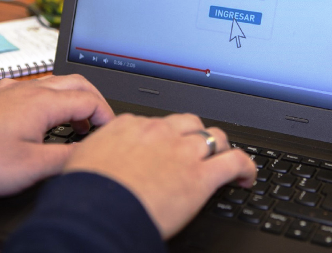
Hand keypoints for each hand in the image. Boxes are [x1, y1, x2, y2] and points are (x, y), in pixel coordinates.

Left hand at [0, 75, 113, 195]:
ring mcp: (14, 91)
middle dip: (95, 101)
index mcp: (44, 103)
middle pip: (77, 83)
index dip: (106, 116)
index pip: (90, 100)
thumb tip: (91, 154)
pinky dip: (49, 96)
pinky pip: (33, 86)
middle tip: (100, 123)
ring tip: (76, 121)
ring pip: (56, 82)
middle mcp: (31, 90)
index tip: (110, 133)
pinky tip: (40, 110)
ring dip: (73, 98)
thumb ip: (65, 158)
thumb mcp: (29, 167)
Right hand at [63, 113, 256, 238]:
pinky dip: (245, 166)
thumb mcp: (86, 160)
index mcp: (130, 125)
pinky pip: (234, 161)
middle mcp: (158, 131)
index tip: (165, 145)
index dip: (164, 135)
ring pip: (212, 135)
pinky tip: (246, 176)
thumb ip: (101, 152)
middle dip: (194, 133)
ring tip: (222, 158)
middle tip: (195, 149)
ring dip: (219, 146)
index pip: (155, 122)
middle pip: (187, 122)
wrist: (95, 209)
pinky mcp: (200, 175)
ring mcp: (182, 151)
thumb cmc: (86, 191)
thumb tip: (101, 159)